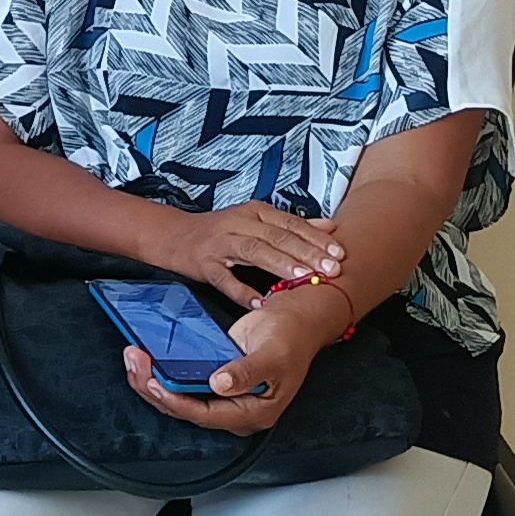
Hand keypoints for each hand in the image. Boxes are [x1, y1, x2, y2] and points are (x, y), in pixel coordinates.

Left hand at [124, 300, 322, 433]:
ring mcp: (224, 396)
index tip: (156, 385)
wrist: (298, 318)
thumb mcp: (273, 353)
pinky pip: (183, 383)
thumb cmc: (292, 336)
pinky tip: (146, 358)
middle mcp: (237, 410)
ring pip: (180, 399)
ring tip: (133, 358)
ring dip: (152, 381)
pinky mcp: (214, 380)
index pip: (207, 415)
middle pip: (187, 410)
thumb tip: (220, 385)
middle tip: (135, 362)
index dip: (179, 402)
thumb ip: (247, 371)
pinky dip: (163, 372)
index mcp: (255, 413)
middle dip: (155, 389)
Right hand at [137, 202, 344, 307]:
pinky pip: (225, 279)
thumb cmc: (221, 231)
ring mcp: (221, 244)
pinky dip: (241, 291)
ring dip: (280, 264)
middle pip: (277, 237)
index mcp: (255, 213)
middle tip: (331, 269)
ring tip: (302, 277)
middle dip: (306, 253)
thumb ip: (292, 226)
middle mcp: (239, 224)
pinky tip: (259, 302)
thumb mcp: (256, 222)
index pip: (291, 224)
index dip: (316, 238)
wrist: (175, 236)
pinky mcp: (204, 264)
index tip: (340, 253)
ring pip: (254, 252)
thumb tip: (330, 227)